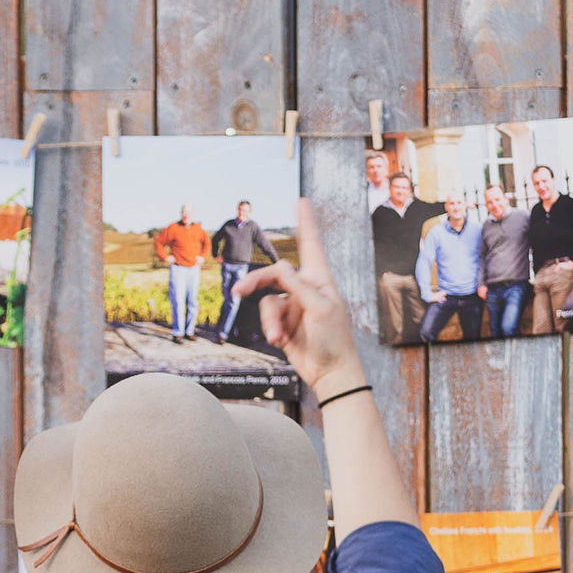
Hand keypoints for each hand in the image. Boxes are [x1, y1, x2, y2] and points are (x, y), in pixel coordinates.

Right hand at [237, 203, 358, 396]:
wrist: (330, 371)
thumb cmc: (334, 339)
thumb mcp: (319, 308)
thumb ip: (298, 286)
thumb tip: (282, 267)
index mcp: (320, 279)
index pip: (311, 244)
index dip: (305, 222)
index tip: (301, 200)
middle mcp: (306, 287)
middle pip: (274, 274)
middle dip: (256, 283)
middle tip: (238, 292)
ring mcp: (294, 305)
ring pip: (267, 301)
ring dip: (270, 321)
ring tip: (278, 338)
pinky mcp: (285, 322)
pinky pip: (268, 318)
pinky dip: (271, 329)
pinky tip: (280, 342)